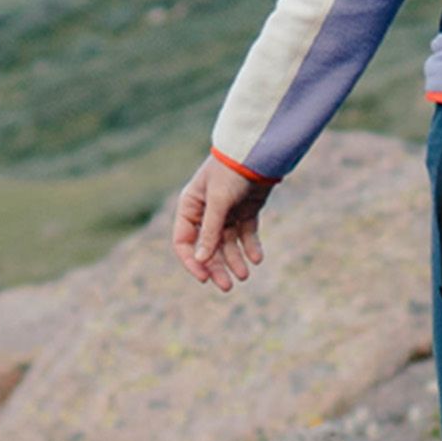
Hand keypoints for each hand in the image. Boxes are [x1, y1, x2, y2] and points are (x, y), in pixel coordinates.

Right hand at [172, 155, 273, 291]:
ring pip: (228, 245)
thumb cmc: (231, 173)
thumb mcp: (219, 202)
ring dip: (235, 261)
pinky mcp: (245, 212)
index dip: (192, 262)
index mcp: (190, 207)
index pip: (184, 242)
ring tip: (245, 275)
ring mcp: (226, 213)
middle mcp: (205, 212)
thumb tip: (201, 260)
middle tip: (227, 287)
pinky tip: (257, 258)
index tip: (205, 279)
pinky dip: (251, 248)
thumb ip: (210, 232)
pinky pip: (246, 236)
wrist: (257, 153)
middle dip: (217, 267)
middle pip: (207, 248)